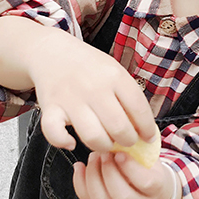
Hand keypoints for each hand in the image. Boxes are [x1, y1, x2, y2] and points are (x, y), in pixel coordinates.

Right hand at [29, 28, 157, 152]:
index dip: (147, 129)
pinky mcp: (50, 108)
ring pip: (92, 136)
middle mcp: (93, 87)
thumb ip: (128, 95)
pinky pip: (54, 133)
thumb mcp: (114, 70)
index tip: (149, 138)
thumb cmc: (88, 65)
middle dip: (128, 141)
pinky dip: (63, 142)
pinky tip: (71, 142)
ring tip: (106, 143)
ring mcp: (70, 98)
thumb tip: (144, 128)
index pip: (139, 109)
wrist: (52, 52)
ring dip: (103, 146)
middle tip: (127, 142)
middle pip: (118, 127)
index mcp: (114, 76)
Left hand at [72, 151, 179, 198]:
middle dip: (108, 171)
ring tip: (93, 157)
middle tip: (102, 152)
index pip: (145, 183)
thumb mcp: (150, 156)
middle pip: (120, 195)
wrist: (149, 191)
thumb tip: (118, 134)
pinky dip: (79, 182)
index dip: (130, 167)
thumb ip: (138, 149)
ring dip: (92, 175)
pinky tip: (80, 166)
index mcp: (156, 189)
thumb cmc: (148, 167)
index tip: (119, 152)